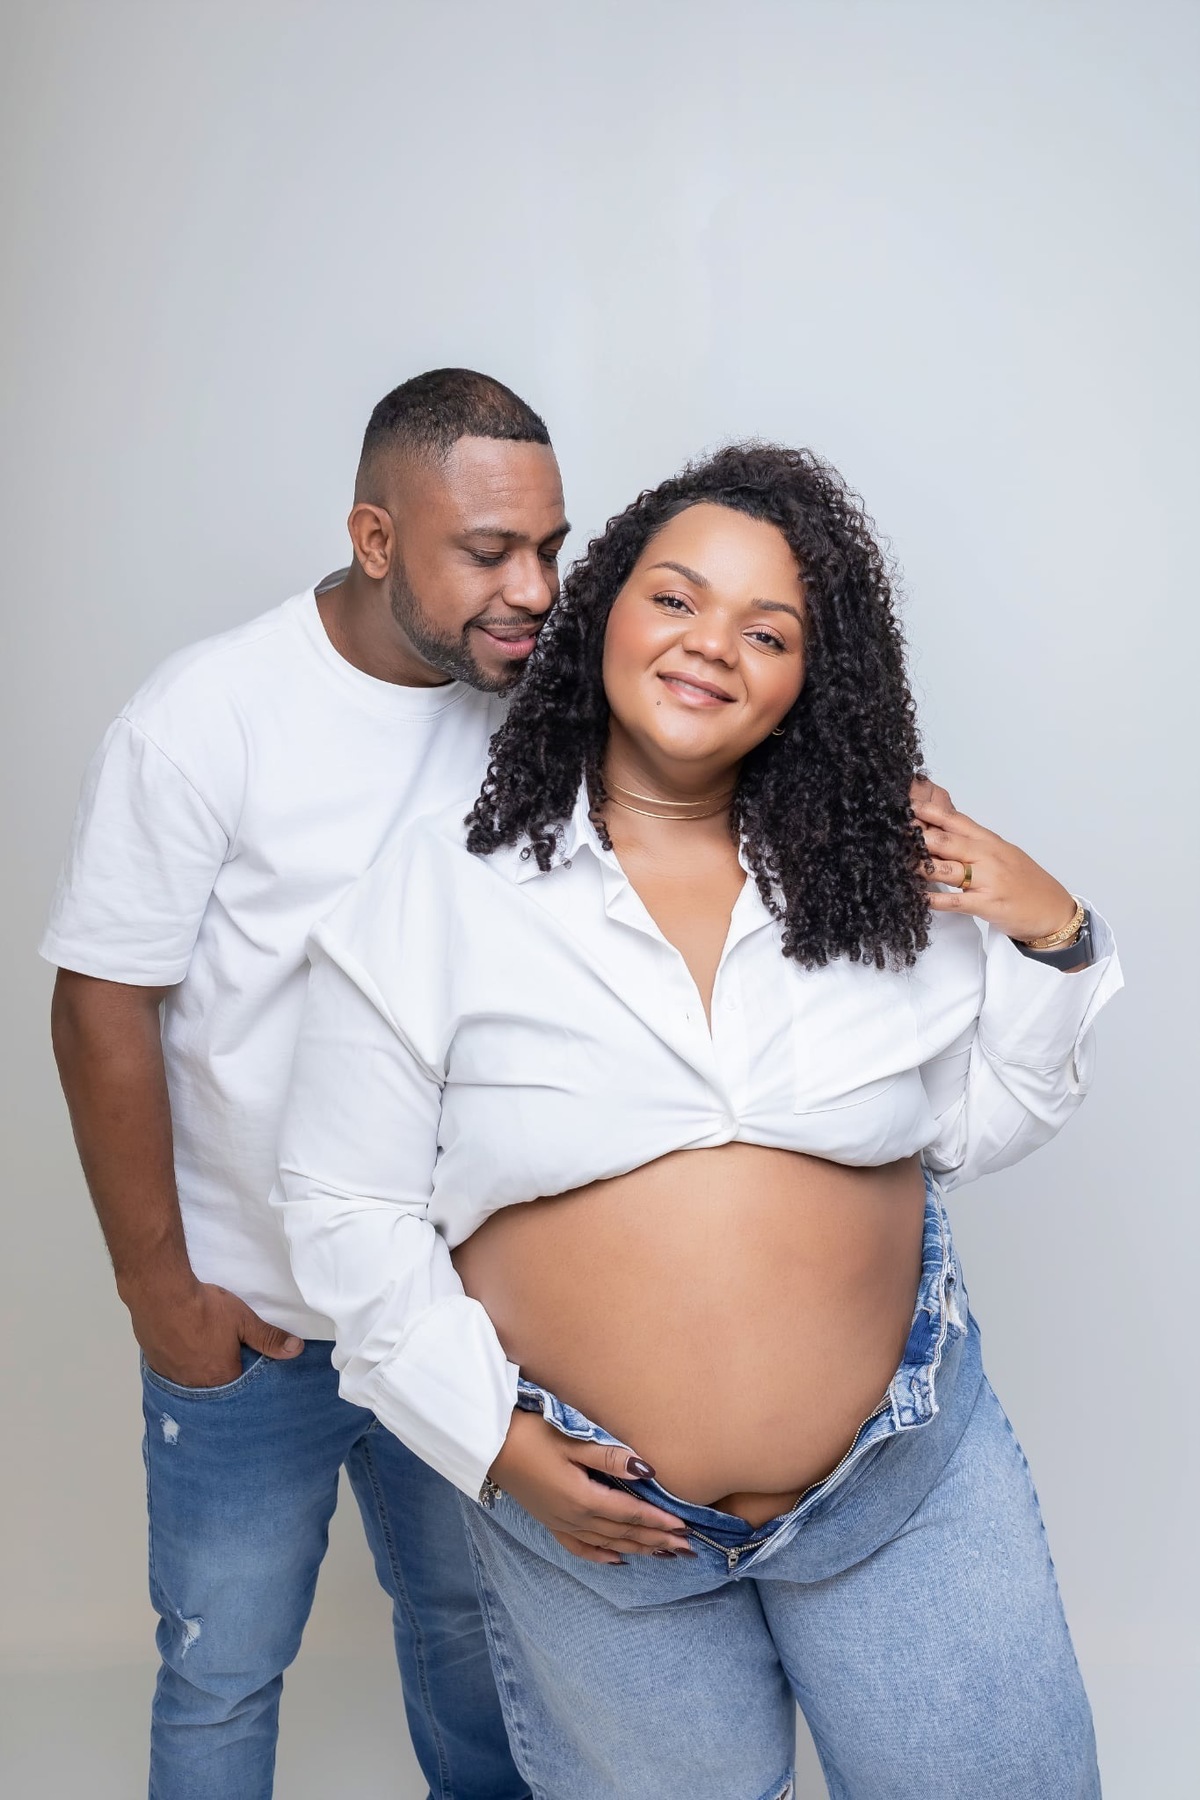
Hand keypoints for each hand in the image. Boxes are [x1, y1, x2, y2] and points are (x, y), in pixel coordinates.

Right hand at [127, 1278, 303, 1386]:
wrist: (160, 1294)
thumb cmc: (205, 1308)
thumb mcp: (244, 1320)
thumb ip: (269, 1337)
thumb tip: (296, 1350)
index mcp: (222, 1378)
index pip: (239, 1387)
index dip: (243, 1373)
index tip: (244, 1361)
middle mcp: (196, 1386)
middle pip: (214, 1386)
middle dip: (221, 1373)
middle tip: (223, 1354)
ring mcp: (173, 1378)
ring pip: (192, 1381)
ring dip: (199, 1371)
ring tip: (204, 1352)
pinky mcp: (155, 1366)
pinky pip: (172, 1372)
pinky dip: (179, 1364)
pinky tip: (183, 1349)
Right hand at [488, 1407, 695, 1565]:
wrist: (489, 1445)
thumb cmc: (531, 1435)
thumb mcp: (573, 1440)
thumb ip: (610, 1457)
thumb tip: (647, 1470)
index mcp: (583, 1498)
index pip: (630, 1514)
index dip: (658, 1521)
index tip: (684, 1527)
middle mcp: (574, 1518)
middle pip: (624, 1533)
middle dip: (656, 1541)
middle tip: (686, 1548)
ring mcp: (561, 1523)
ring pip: (608, 1542)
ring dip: (638, 1549)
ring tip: (664, 1555)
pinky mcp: (550, 1521)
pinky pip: (581, 1547)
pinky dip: (602, 1555)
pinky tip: (617, 1559)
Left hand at [910, 778, 1077, 942]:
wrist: (1054, 910)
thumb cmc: (1025, 883)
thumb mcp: (1001, 855)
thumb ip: (972, 844)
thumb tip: (939, 835)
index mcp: (990, 841)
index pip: (955, 820)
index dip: (928, 811)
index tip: (905, 803)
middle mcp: (988, 856)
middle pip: (947, 840)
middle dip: (918, 833)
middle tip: (891, 828)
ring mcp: (988, 880)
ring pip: (947, 867)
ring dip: (920, 864)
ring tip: (895, 859)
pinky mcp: (988, 904)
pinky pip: (956, 901)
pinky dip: (935, 900)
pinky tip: (917, 897)